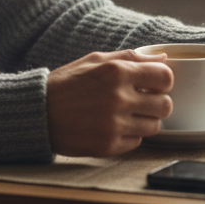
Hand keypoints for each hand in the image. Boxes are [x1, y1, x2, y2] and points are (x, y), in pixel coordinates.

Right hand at [46, 50, 173, 156]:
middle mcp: (118, 98)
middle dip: (157, 102)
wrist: (39, 113)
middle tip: (142, 100)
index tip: (153, 83)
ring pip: (155, 126)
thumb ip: (130, 57)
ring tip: (126, 113)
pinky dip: (130, 135)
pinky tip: (113, 125)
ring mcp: (114, 124)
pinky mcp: (108, 146)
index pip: (165, 77)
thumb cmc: (67, 83)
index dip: (162, 80)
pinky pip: (137, 142)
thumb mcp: (95, 60)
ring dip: (145, 120)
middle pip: (165, 105)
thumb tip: (162, 58)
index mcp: (117, 72)